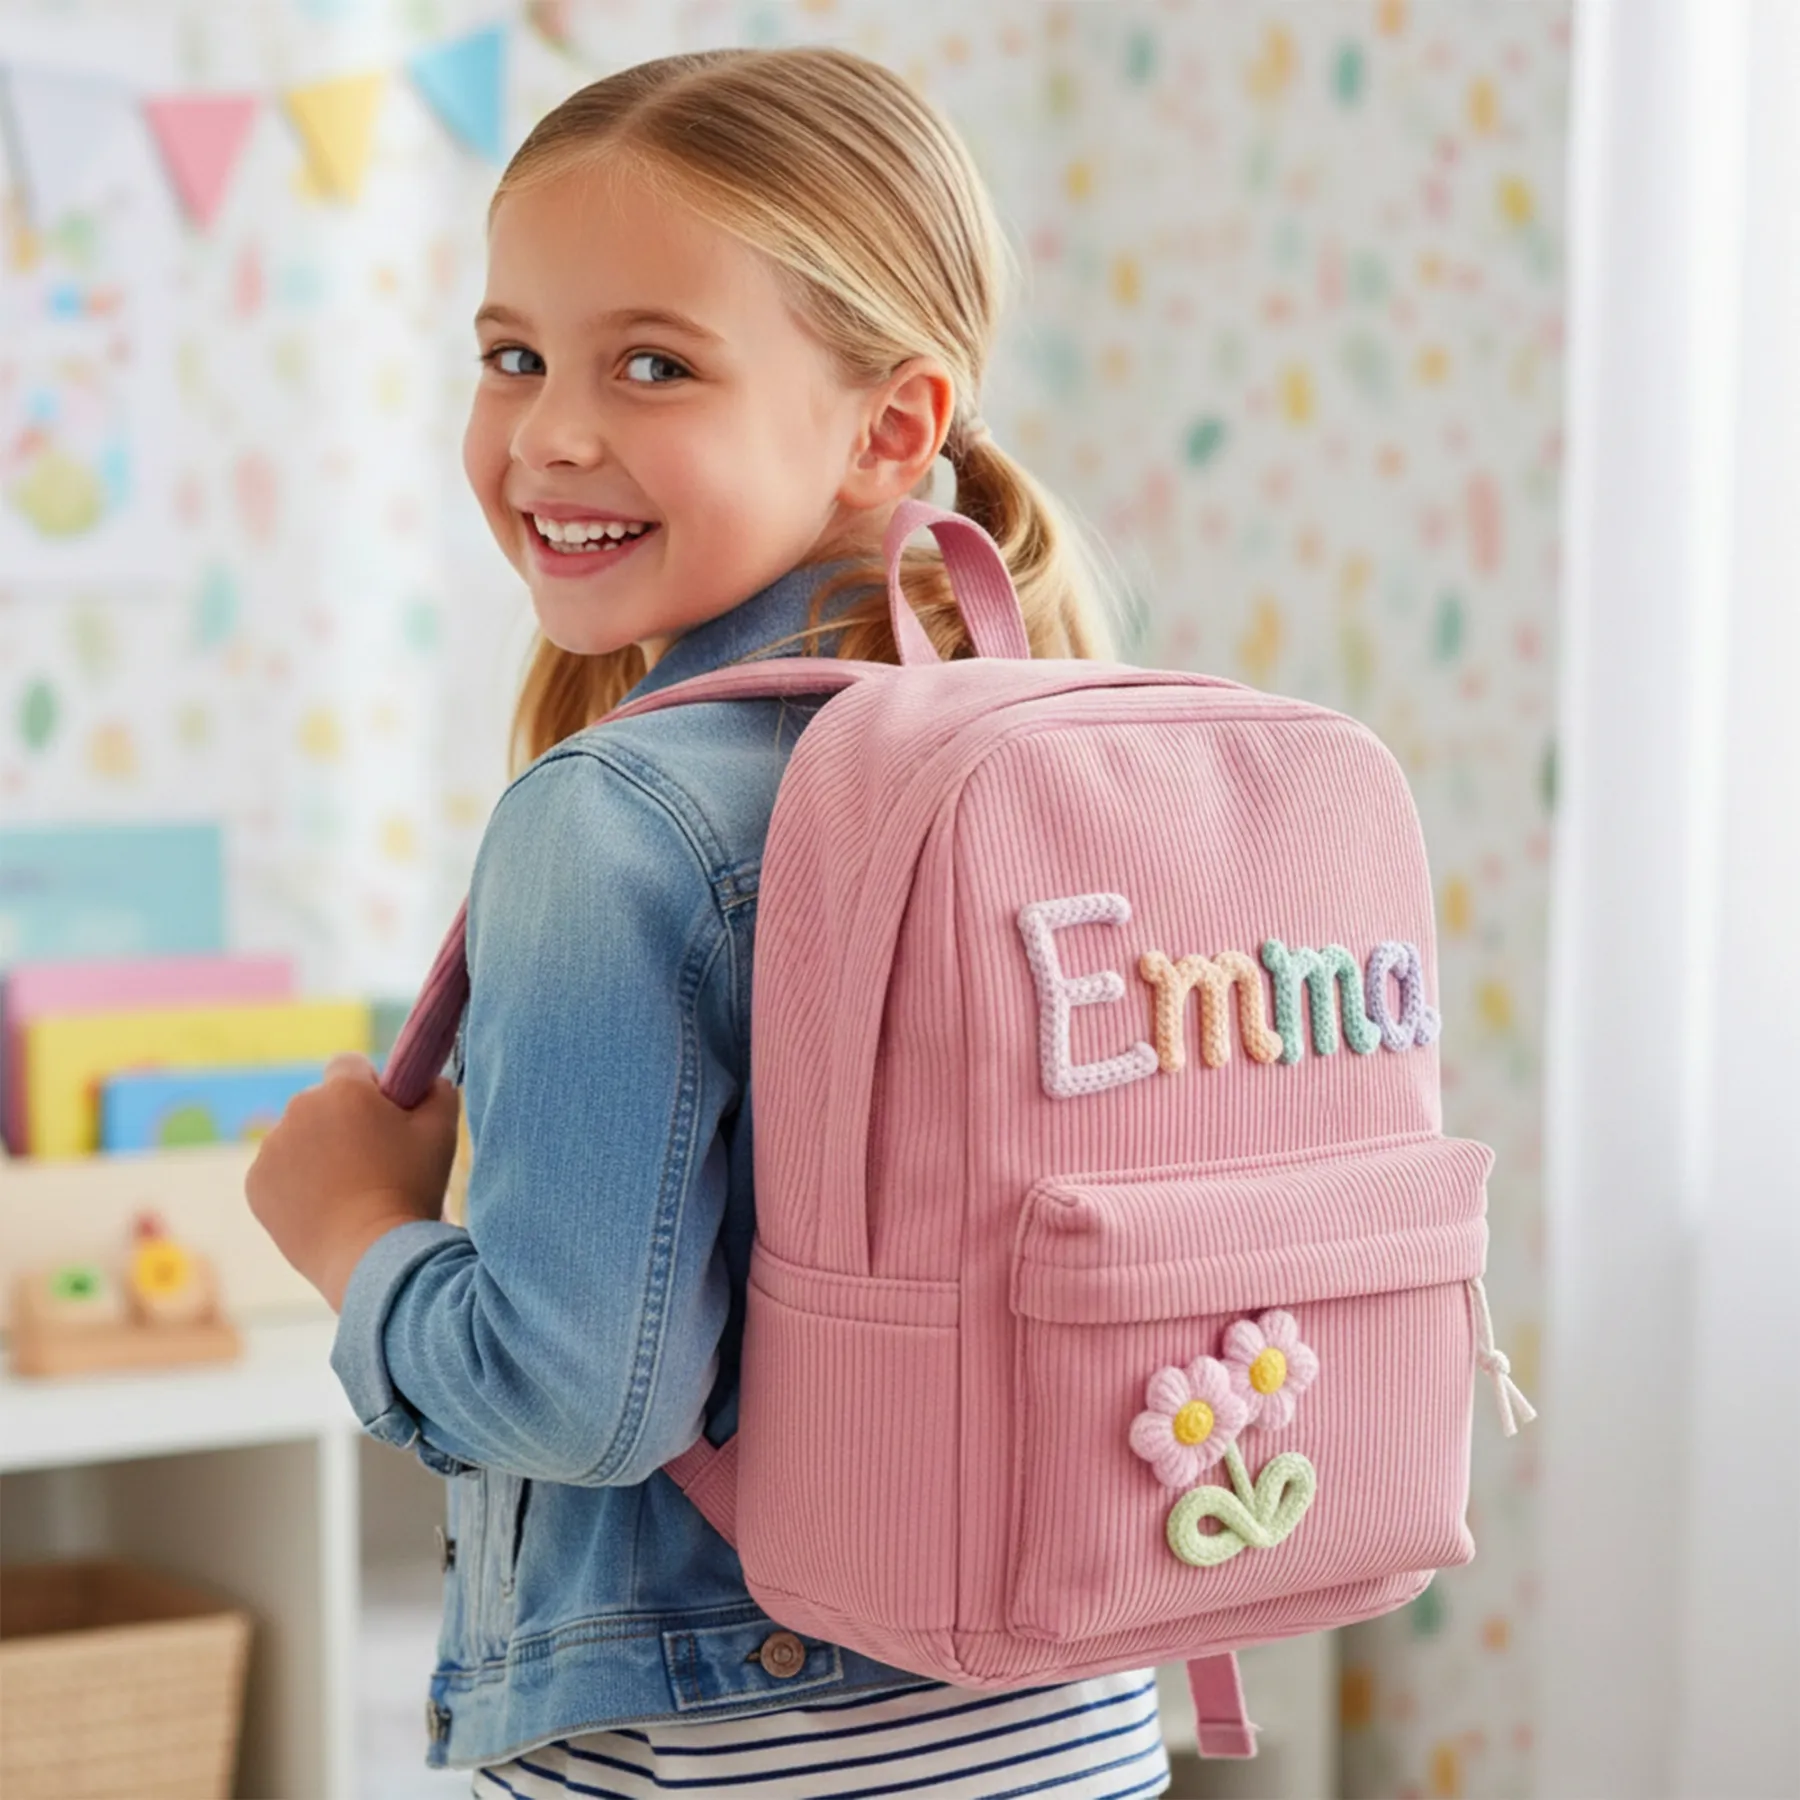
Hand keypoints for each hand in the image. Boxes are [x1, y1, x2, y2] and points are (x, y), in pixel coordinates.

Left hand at [247, 1053, 459, 1311]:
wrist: (372, 1255)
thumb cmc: (411, 1188)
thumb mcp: (442, 1130)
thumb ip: (436, 1089)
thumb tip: (426, 1080)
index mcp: (343, 1091)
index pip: (350, 1065)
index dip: (372, 1089)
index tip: (386, 1119)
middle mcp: (299, 1110)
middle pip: (322, 1102)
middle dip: (343, 1121)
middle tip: (373, 1161)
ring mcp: (272, 1149)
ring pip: (299, 1137)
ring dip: (318, 1151)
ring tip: (350, 1191)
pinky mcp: (256, 1184)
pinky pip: (279, 1170)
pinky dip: (296, 1183)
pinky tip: (325, 1207)